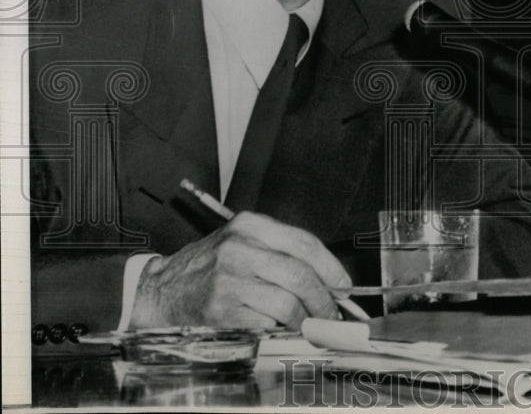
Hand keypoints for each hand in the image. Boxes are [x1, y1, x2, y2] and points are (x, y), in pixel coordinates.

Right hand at [130, 212, 350, 329]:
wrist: (161, 290)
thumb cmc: (209, 268)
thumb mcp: (242, 243)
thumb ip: (282, 253)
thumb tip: (328, 279)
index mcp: (249, 226)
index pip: (304, 243)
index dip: (331, 267)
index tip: (343, 286)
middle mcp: (239, 249)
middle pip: (300, 275)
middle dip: (323, 300)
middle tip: (331, 314)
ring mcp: (228, 280)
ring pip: (287, 304)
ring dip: (305, 320)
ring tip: (308, 325)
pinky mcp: (221, 311)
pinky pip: (266, 325)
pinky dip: (279, 331)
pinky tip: (280, 330)